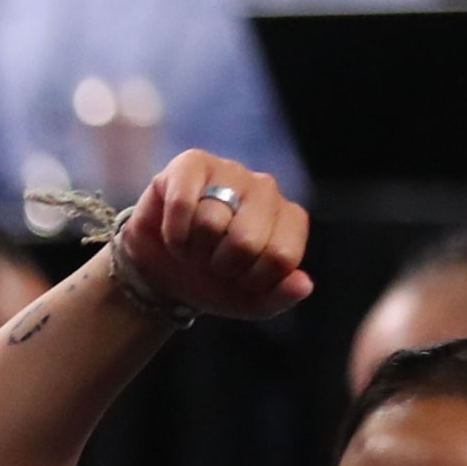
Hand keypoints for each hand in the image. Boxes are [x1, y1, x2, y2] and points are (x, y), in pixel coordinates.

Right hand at [113, 150, 311, 321]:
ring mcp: (229, 171)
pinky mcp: (191, 165)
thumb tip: (303, 284)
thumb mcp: (250, 300)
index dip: (253, 280)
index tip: (240, 278)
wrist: (163, 270)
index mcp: (288, 219)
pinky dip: (173, 232)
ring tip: (194, 245)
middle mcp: (265, 189)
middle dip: (221, 264)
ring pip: (209, 223)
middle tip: (213, 261)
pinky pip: (182, 203)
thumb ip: (281, 296)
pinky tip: (174, 232)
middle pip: (246, 241)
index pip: (281, 257)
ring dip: (193, 248)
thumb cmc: (213, 280)